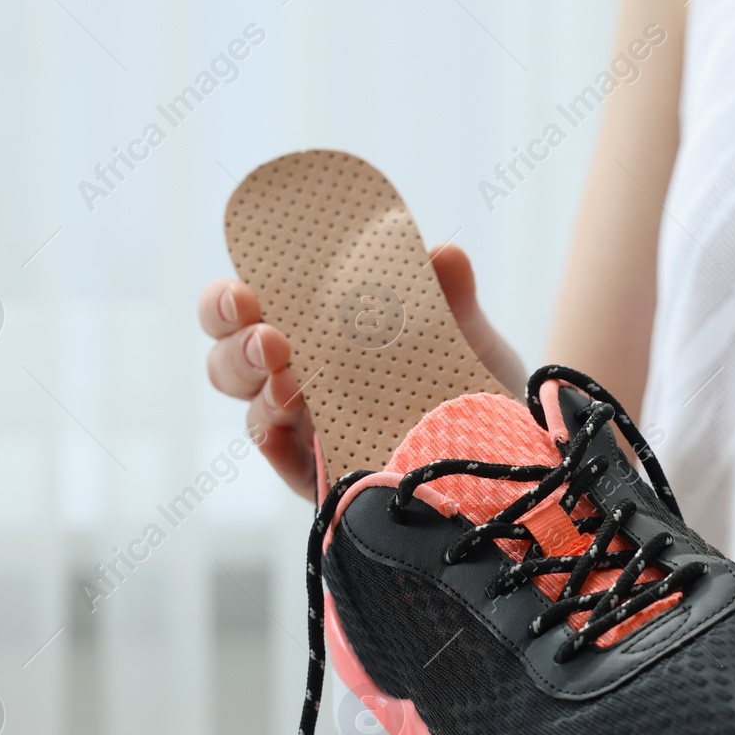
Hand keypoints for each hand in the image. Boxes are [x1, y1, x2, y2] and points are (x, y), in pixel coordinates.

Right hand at [198, 243, 527, 499]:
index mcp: (317, 333)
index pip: (250, 309)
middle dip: (234, 342)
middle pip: (231, 360)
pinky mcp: (324, 480)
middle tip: (267, 335)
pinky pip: (289, 464)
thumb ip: (452, 299)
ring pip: (254, 410)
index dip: (229, 300)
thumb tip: (444, 253)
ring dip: (262, 391)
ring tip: (293, 383)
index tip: (245, 289)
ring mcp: (307, 434)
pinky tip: (299, 432)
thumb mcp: (469, 340)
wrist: (504, 459)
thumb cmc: (470, 391)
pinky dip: (286, 444)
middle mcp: (299, 380)